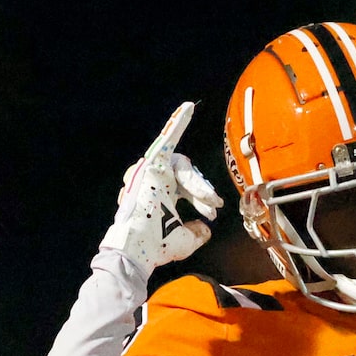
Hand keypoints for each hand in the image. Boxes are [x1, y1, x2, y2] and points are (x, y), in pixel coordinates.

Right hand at [102, 102, 222, 273]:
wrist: (140, 247)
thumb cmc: (157, 246)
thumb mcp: (184, 240)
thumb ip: (196, 233)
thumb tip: (205, 229)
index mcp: (161, 195)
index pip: (186, 188)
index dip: (202, 199)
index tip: (214, 212)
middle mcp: (155, 180)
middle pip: (187, 175)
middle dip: (202, 191)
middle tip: (214, 204)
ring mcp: (152, 171)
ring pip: (183, 168)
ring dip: (196, 184)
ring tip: (208, 198)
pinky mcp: (153, 165)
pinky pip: (167, 139)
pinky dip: (178, 123)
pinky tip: (189, 108)